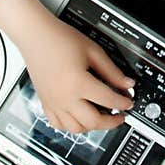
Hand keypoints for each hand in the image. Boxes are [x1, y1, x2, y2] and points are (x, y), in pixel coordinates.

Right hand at [20, 13, 135, 133]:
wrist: (35, 35)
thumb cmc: (60, 39)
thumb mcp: (93, 51)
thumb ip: (112, 71)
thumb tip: (127, 84)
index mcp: (78, 83)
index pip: (108, 100)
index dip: (123, 102)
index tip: (128, 101)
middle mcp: (64, 97)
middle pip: (93, 121)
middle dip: (111, 122)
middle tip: (119, 116)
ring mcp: (53, 102)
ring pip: (76, 128)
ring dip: (92, 127)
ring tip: (101, 118)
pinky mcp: (45, 103)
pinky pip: (58, 125)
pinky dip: (71, 126)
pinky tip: (80, 118)